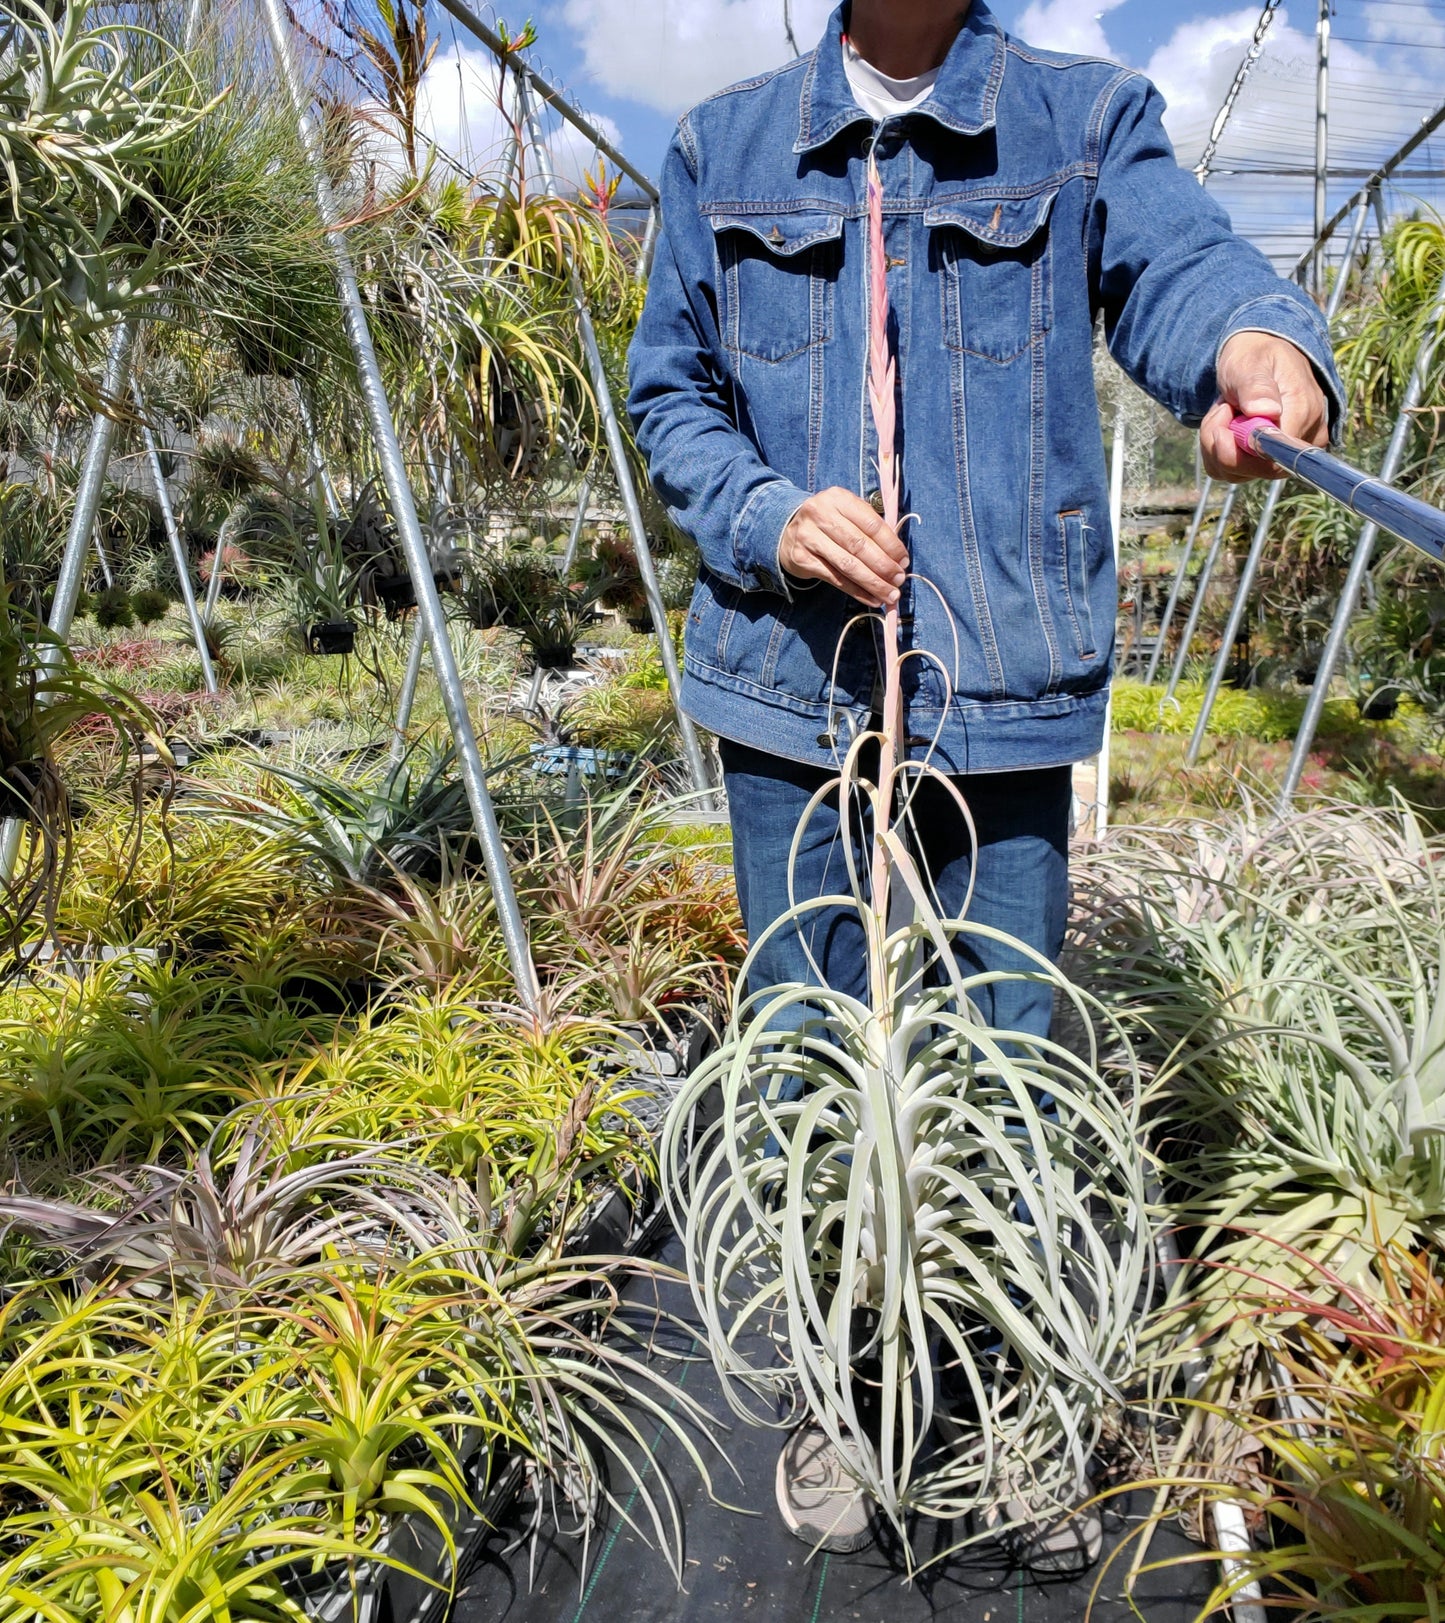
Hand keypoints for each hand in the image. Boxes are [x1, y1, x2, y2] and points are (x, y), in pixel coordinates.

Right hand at [779, 487, 908, 607]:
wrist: (787, 532)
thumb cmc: (828, 524)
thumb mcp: (846, 514)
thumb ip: (870, 529)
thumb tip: (898, 559)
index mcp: (838, 498)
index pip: (871, 524)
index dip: (891, 545)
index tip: (904, 561)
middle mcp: (820, 514)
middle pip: (859, 546)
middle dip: (883, 567)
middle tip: (899, 581)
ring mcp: (808, 537)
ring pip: (847, 565)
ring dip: (872, 583)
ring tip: (889, 595)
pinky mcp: (801, 559)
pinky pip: (835, 579)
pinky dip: (856, 591)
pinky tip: (871, 598)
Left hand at [1201, 332, 1329, 482]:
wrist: (1257, 358)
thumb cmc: (1256, 356)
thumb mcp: (1252, 362)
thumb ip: (1257, 386)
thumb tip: (1267, 411)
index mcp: (1304, 416)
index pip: (1272, 461)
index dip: (1237, 452)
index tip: (1222, 419)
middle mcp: (1302, 442)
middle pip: (1252, 470)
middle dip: (1221, 443)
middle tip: (1220, 409)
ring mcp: (1285, 454)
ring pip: (1237, 473)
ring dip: (1216, 444)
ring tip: (1226, 410)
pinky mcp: (1268, 461)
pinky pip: (1233, 471)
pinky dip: (1219, 449)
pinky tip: (1227, 423)